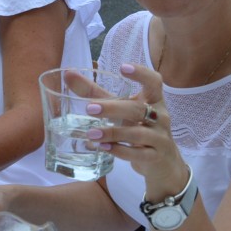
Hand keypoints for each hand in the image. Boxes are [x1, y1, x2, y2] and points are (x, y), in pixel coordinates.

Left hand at [80, 62, 187, 198]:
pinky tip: (104, 148)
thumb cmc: (139, 127)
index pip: (154, 82)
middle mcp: (160, 117)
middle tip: (89, 108)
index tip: (122, 67)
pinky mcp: (156, 157)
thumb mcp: (120, 109)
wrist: (163, 162)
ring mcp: (160, 138)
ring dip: (112, 133)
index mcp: (153, 100)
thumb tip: (68, 74)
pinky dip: (120, 151)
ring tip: (91, 134)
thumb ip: (95, 93)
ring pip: (138, 133)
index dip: (141, 73)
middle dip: (113, 108)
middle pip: (138, 109)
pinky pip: (138, 154)